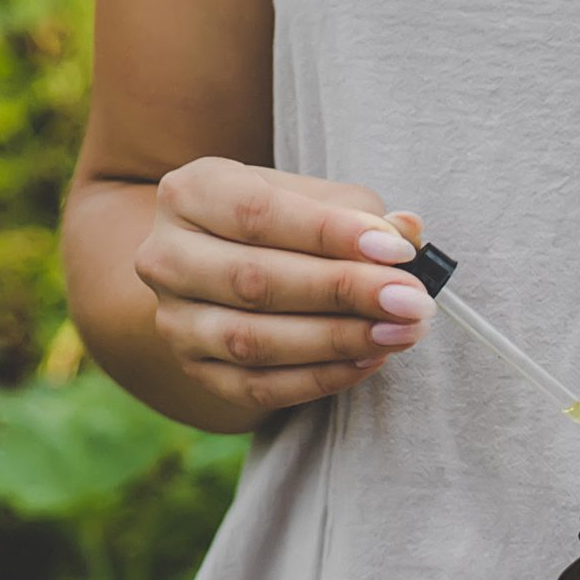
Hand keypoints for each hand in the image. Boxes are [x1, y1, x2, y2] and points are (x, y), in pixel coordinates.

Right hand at [132, 158, 432, 416]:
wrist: (219, 270)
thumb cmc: (280, 225)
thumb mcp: (311, 199)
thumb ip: (358, 212)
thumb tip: (407, 231)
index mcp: (191, 193)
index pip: (258, 213)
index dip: (330, 234)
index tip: (397, 251)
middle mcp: (166, 256)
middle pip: (255, 279)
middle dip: (344, 292)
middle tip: (413, 300)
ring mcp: (175, 320)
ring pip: (253, 340)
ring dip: (337, 340)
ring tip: (399, 333)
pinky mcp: (195, 370)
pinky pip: (258, 386)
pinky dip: (319, 377)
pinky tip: (368, 360)